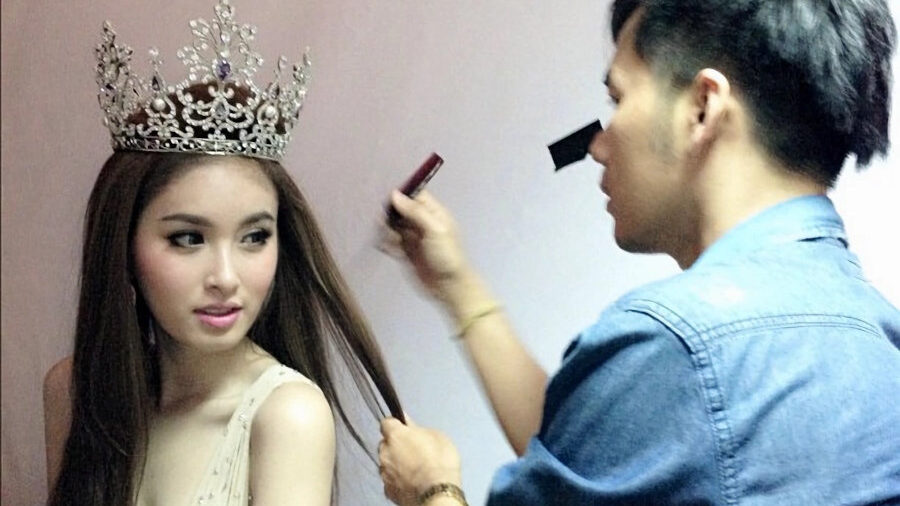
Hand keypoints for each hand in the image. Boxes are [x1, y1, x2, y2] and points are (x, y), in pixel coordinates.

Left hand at [378, 417, 461, 505]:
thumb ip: (418, 429)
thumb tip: (412, 427)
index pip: (387, 423)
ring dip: (397, 464)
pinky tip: (412, 481)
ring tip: (416, 469)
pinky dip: (398, 480)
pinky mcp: (389, 490)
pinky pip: (390, 481)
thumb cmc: (439, 464)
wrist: (438, 492)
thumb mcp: (437, 436)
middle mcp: (385, 453)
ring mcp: (385, 473)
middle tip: (414, 450)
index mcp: (396, 435)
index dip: (396, 425)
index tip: (404, 428)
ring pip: (387, 463)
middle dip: (396, 446)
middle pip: (386, 444)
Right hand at [382, 190, 471, 304]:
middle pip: (402, 211)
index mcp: (434, 214)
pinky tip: (387, 247)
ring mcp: (414, 238)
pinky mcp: (406, 252)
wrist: (449, 286)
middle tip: (388, 223)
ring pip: (395, 227)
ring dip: (388, 230)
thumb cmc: (446, 255)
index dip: (403, 196)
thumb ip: (415, 211)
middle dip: (392, 215)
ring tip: (391, 239)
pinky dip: (387, 244)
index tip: (390, 202)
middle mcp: (423, 223)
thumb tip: (395, 194)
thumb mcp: (434, 229)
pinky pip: (392, 243)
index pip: (416, 196)